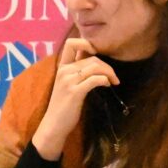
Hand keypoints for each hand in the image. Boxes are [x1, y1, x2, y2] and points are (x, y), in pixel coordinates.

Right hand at [33, 38, 118, 159]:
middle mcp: (64, 71)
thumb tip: (95, 62)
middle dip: (107, 65)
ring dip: (109, 73)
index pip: (71, 43)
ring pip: (95, 66)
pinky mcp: (75, 92)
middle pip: (91, 57)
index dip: (86, 42)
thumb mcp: (68, 84)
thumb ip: (77, 72)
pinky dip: (105, 80)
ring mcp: (68, 81)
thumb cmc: (63, 106)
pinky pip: (95, 79)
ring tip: (113, 82)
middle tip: (113, 77)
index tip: (97, 54)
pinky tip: (107, 85)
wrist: (54, 124)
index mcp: (62, 67)